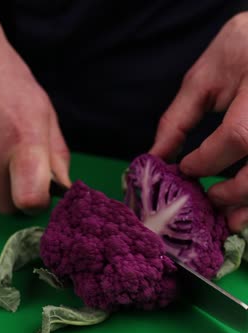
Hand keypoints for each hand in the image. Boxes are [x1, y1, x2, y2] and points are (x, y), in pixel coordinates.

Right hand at [0, 3, 70, 213]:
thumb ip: (57, 158)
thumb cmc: (13, 87)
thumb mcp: (46, 118)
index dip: (37, 204)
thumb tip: (62, 189)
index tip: (40, 194)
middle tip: (20, 174)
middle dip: (16, 197)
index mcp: (26, 143)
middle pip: (6, 206)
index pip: (30, 201)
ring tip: (1, 152)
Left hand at [150, 12, 247, 231]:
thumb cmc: (238, 50)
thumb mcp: (202, 79)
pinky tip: (245, 205)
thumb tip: (155, 158)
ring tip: (232, 219)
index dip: (209, 160)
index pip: (237, 136)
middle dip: (237, 190)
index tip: (187, 169)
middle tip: (212, 199)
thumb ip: (177, 120)